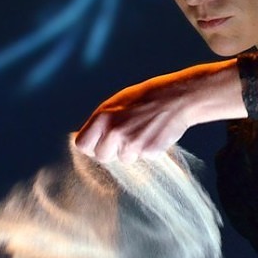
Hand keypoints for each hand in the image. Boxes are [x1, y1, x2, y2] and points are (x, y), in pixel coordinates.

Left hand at [74, 59, 244, 162]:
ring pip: (123, 159)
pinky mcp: (148, 151)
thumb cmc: (144, 98)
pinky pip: (142, 158)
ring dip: (132, 150)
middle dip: (111, 151)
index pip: (82, 145)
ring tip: (142, 130)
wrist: (175, 98)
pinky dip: (148, 150)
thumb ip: (101, 123)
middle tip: (125, 136)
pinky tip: (154, 134)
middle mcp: (114, 132)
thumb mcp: (115, 104)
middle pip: (101, 157)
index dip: (91, 145)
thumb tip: (86, 141)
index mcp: (102, 118)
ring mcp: (132, 143)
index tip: (101, 142)